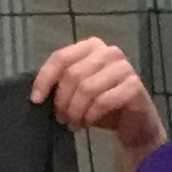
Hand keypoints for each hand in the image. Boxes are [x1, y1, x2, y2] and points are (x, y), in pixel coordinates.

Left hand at [32, 37, 168, 161]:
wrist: (135, 125)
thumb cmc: (103, 106)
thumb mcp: (77, 91)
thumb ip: (61, 83)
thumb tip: (37, 93)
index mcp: (92, 46)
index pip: (61, 57)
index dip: (45, 79)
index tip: (36, 100)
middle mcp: (109, 52)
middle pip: (73, 74)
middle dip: (62, 101)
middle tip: (61, 118)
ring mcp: (124, 67)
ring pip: (87, 88)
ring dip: (76, 111)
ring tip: (74, 124)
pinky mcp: (134, 86)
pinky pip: (103, 101)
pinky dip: (91, 115)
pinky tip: (89, 123)